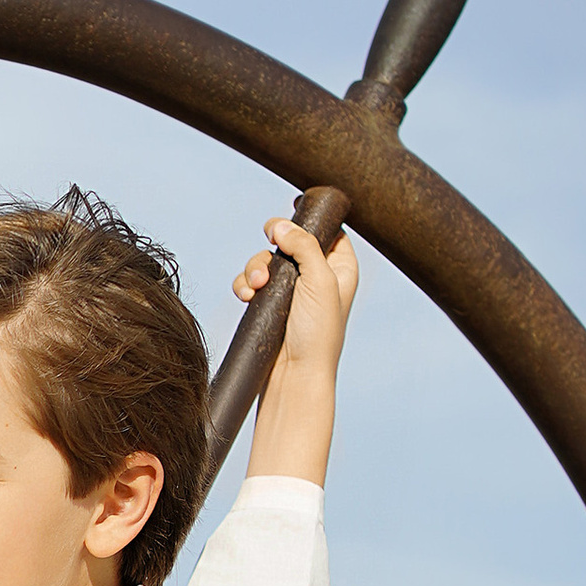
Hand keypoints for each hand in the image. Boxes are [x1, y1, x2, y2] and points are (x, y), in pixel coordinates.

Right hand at [233, 215, 358, 485]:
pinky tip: (247, 297)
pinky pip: (250, 281)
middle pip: (289, 240)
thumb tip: (280, 225)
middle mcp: (316, 275)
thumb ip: (304, 246)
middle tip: (269, 250)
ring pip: (265, 260)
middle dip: (272, 248)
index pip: (327, 229)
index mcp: (339, 266)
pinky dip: (245, 284)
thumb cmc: (318, 333)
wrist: (294, 375)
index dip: (309, 219)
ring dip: (255, 268)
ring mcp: (291, 291)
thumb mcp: (320, 281)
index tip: (292, 210)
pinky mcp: (268, 304)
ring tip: (255, 289)